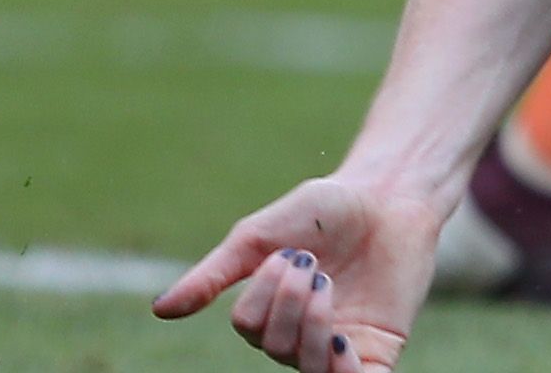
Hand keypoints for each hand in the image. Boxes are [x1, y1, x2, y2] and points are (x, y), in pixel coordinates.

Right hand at [151, 175, 446, 371]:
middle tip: (312, 262)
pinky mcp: (379, 347)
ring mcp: (341, 343)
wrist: (390, 194)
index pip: (248, 325)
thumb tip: (160, 311)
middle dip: (288, 302)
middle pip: (274, 346)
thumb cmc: (324, 211)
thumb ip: (214, 275)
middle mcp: (302, 335)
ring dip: (312, 324)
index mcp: (271, 312)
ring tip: (328, 283)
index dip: (264, 292)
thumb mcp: (260, 237)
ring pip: (309, 365)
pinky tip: (341, 343)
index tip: (292, 252)